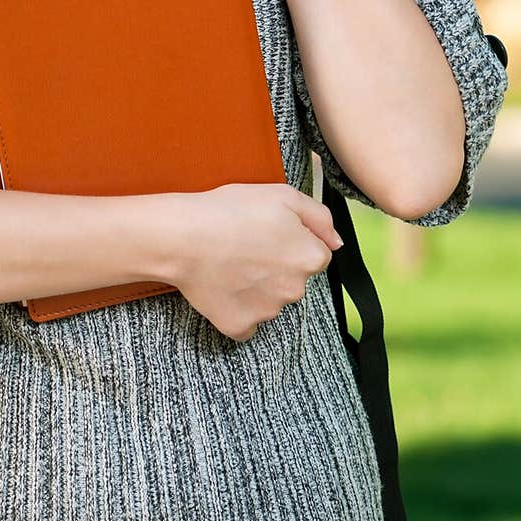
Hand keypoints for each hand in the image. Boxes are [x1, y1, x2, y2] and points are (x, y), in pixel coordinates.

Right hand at [166, 183, 342, 341]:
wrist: (184, 236)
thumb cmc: (230, 210)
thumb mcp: (282, 195)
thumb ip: (319, 217)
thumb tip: (336, 242)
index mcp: (309, 257)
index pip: (315, 254)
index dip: (291, 240)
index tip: (267, 232)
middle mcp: (295, 289)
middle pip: (293, 279)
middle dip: (276, 265)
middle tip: (246, 244)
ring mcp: (268, 311)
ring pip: (271, 300)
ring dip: (257, 287)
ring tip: (229, 262)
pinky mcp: (240, 325)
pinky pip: (247, 321)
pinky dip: (238, 308)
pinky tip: (222, 286)